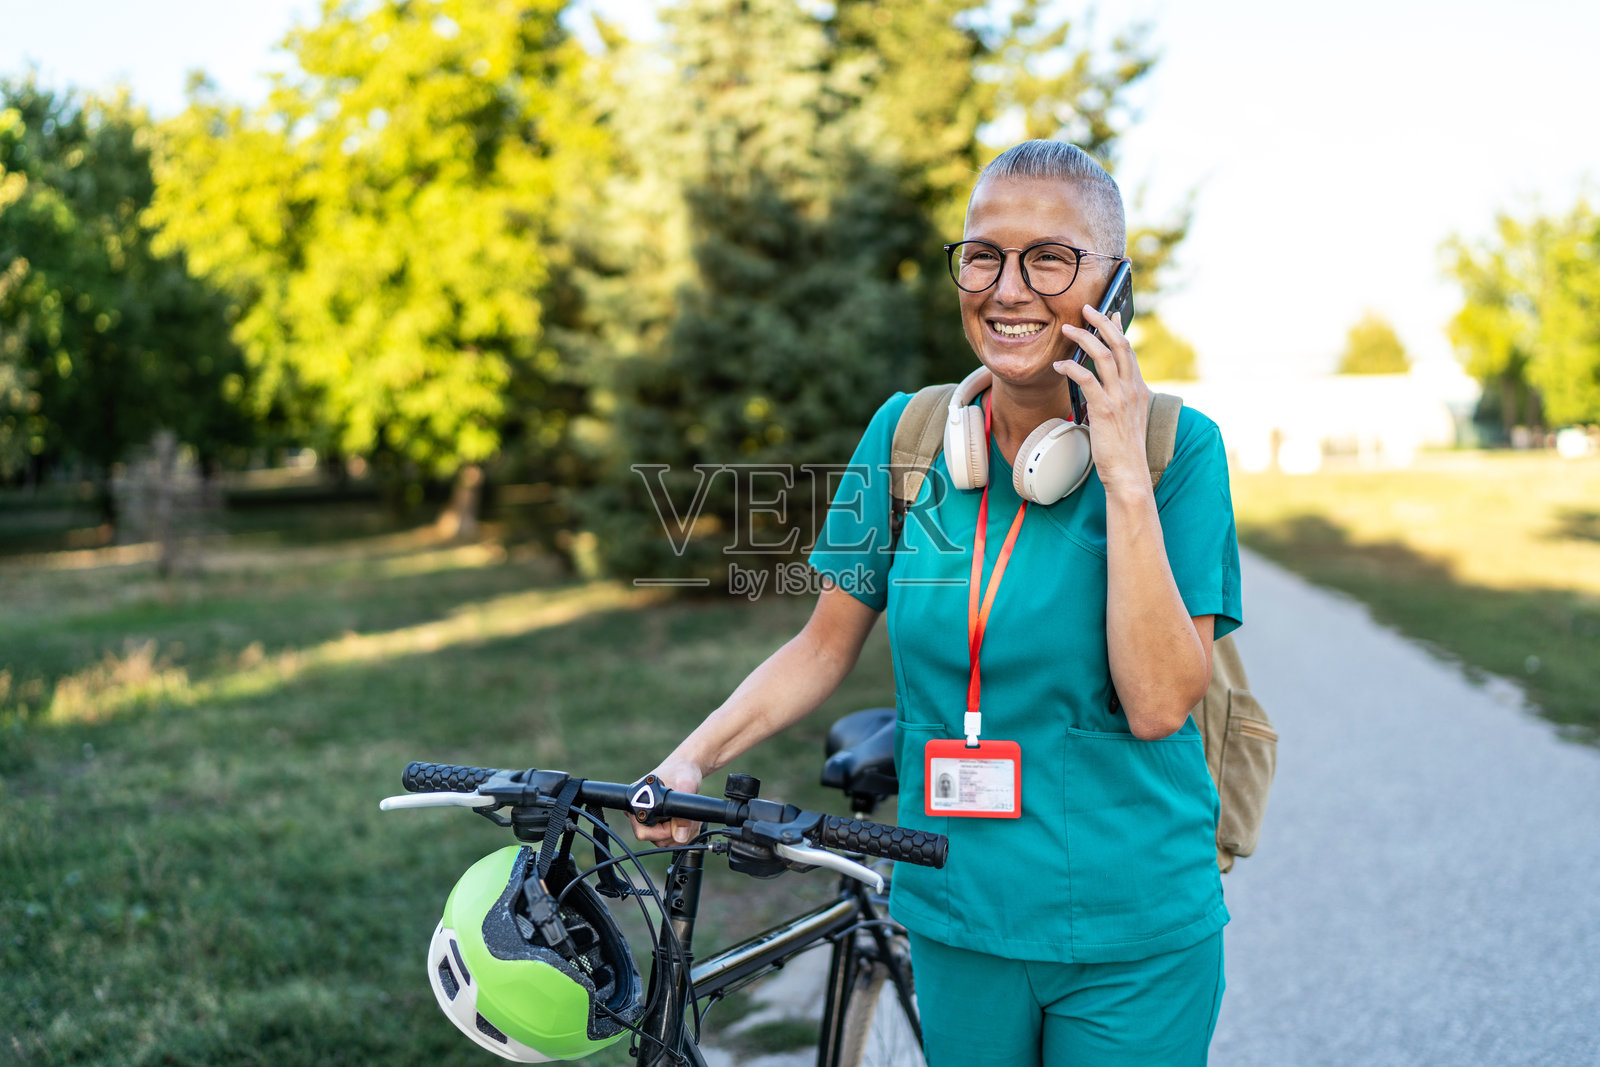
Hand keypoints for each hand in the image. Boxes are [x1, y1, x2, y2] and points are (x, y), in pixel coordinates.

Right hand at [628, 755, 704, 844]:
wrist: (686, 769)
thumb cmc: (682, 771)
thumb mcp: (686, 786)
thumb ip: (684, 812)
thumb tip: (680, 837)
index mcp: (637, 802)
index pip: (643, 832)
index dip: (663, 831)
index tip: (677, 818)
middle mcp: (640, 813)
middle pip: (657, 840)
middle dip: (677, 831)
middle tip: (688, 817)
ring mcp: (650, 821)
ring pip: (667, 842)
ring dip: (684, 832)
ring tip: (690, 815)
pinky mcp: (661, 826)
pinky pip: (673, 840)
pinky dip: (686, 833)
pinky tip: (690, 819)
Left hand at [1053, 304, 1151, 495]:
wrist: (1128, 473)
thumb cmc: (1123, 448)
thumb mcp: (1125, 417)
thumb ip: (1117, 397)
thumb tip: (1098, 384)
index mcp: (1138, 388)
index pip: (1129, 350)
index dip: (1118, 329)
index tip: (1110, 313)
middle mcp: (1132, 388)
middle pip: (1119, 344)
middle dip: (1102, 322)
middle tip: (1086, 309)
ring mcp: (1120, 398)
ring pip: (1103, 355)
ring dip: (1084, 338)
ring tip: (1067, 330)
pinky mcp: (1105, 409)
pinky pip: (1086, 378)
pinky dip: (1071, 367)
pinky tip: (1059, 365)